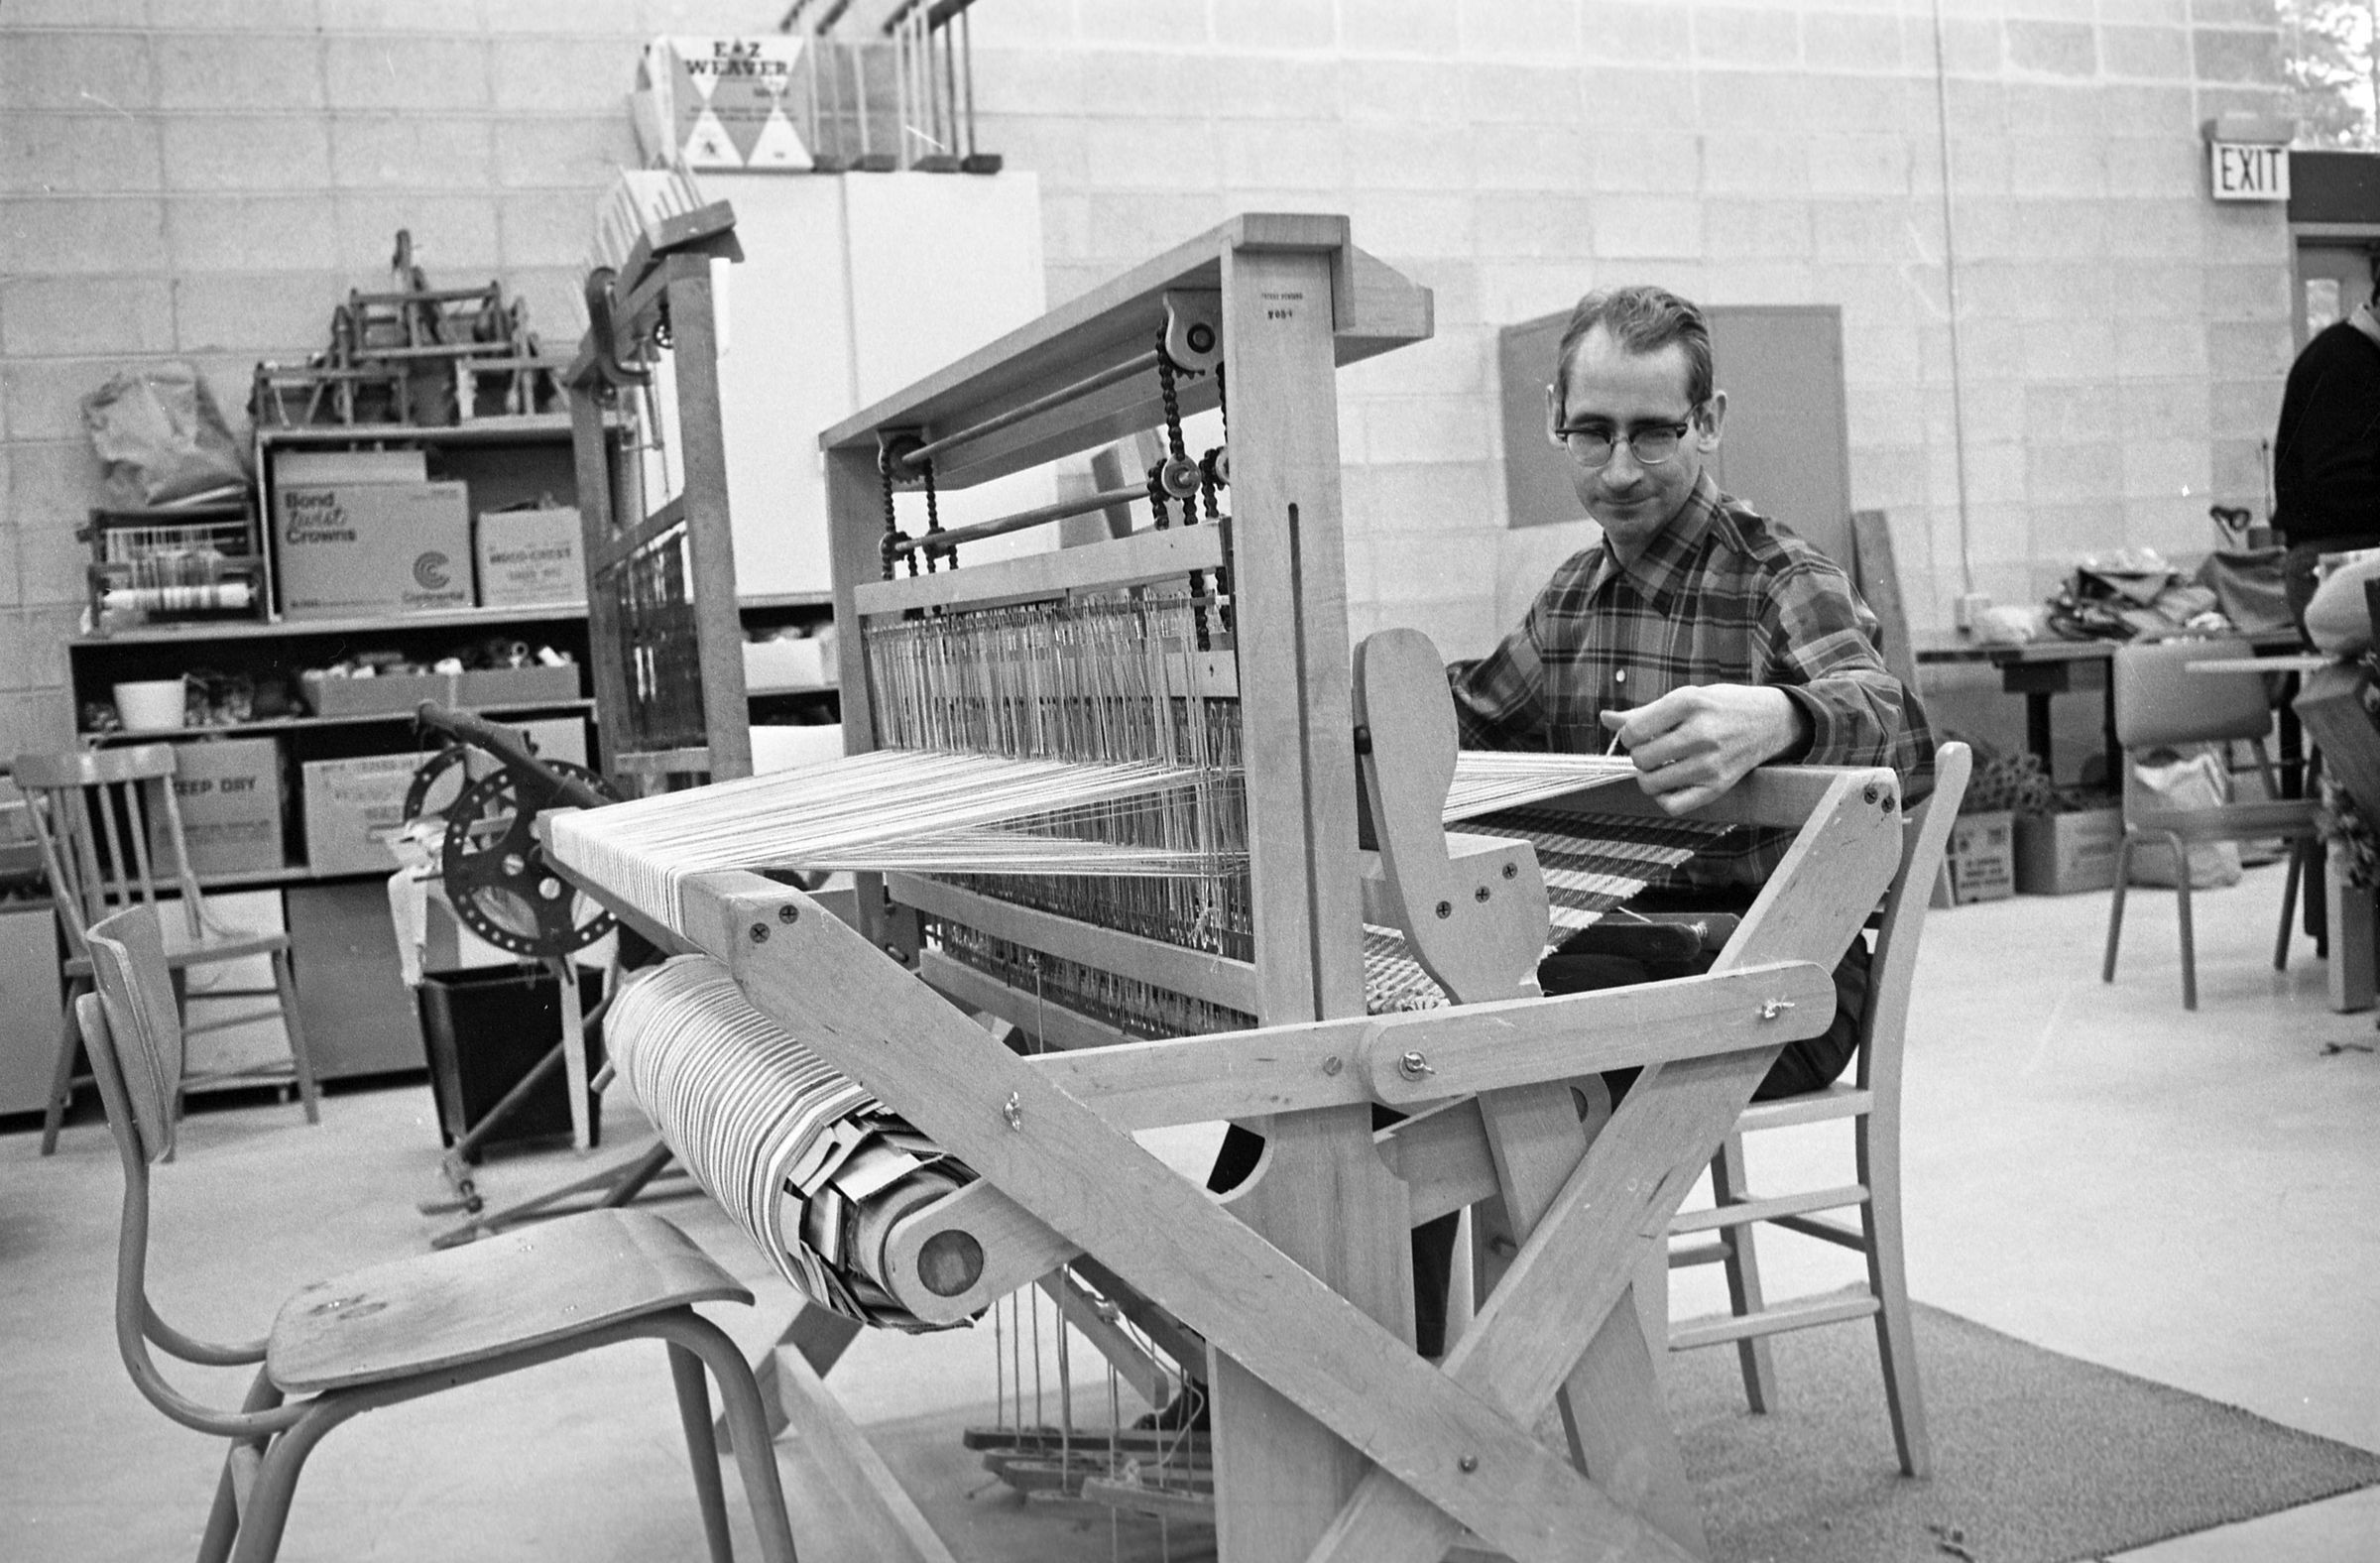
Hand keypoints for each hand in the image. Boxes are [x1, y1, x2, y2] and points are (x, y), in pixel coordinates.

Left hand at [1601, 684, 1809, 814]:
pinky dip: (1664, 798)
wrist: (1770, 721)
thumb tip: (1604, 719)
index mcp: (1689, 702)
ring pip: (1651, 784)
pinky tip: (1671, 784)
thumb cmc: (1721, 706)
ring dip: (1648, 777)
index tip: (1641, 734)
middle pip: (1640, 758)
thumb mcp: (1686, 696)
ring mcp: (1710, 763)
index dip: (1629, 735)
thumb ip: (1644, 712)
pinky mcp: (1718, 786)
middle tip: (1653, 750)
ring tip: (1660, 767)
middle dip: (1639, 756)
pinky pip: (1673, 806)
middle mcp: (1701, 733)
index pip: (1634, 731)